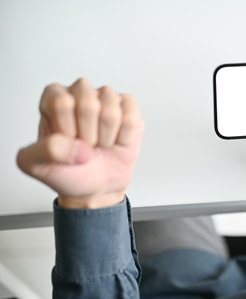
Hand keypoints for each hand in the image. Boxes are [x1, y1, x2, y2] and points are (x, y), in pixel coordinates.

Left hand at [17, 78, 144, 208]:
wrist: (95, 186)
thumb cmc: (68, 170)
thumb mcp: (38, 166)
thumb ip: (41, 151)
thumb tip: (66, 141)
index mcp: (54, 97)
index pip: (61, 102)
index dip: (66, 131)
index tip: (66, 142)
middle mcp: (81, 92)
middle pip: (88, 104)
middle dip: (87, 136)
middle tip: (84, 145)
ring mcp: (108, 98)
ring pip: (111, 112)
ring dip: (105, 138)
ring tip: (99, 144)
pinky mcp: (129, 107)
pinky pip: (130, 118)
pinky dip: (123, 138)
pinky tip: (116, 141)